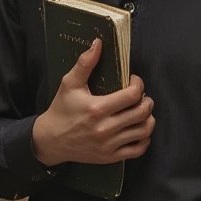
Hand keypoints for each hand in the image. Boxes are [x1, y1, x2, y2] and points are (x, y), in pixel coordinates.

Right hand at [32, 37, 155, 166]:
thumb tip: (98, 43)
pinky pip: (138, 150)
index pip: (132, 95)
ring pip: (144, 131)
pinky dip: (144, 140)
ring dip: (149, 119)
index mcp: (97, 108)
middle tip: (142, 96)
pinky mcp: (110, 157)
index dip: (139, 84)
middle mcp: (105, 128)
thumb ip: (85, 63)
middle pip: (142, 113)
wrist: (51, 141)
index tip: (134, 81)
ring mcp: (109, 145)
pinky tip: (139, 130)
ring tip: (142, 112)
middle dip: (147, 101)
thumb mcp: (69, 84)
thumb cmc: (61, 110)